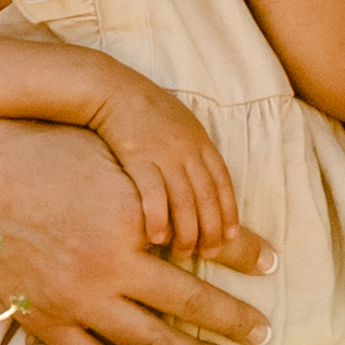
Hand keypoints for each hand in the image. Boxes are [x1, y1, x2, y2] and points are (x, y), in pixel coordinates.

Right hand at [0, 118, 274, 344]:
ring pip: (146, 342)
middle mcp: (107, 267)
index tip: (272, 266)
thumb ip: (161, 188)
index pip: (205, 244)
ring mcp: (74, 300)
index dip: (243, 254)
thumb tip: (207, 209)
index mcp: (131, 220)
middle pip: (185, 305)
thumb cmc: (45, 152)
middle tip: (262, 332)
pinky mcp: (43, 318)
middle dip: (230, 322)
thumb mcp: (112, 158)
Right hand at [91, 65, 239, 256]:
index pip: (223, 182)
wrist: (113, 90)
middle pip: (207, 196)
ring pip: (184, 200)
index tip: (231, 236)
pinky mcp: (138, 158)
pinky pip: (153, 193)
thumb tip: (204, 180)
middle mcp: (188, 149)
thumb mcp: (181, 125)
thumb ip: (194, 152)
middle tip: (209, 254)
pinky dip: (159, 217)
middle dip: (211, 229)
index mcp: (201, 141)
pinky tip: (157, 237)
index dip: (228, 211)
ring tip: (183, 253)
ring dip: (187, 230)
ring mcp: (164, 154)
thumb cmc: (146, 111)